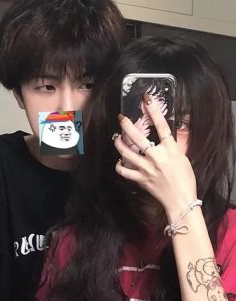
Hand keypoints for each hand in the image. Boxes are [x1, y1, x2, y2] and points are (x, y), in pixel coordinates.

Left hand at [114, 95, 196, 221]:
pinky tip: (119, 161)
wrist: (181, 199)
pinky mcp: (140, 179)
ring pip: (126, 152)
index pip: (162, 126)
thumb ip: (170, 147)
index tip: (146, 100)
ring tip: (116, 138)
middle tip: (121, 118)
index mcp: (171, 150)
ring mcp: (146, 168)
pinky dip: (119, 165)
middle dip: (127, 125)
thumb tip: (162, 138)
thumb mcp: (182, 158)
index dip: (153, 111)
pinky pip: (124, 171)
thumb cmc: (185, 179)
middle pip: (138, 137)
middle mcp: (157, 157)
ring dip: (119, 143)